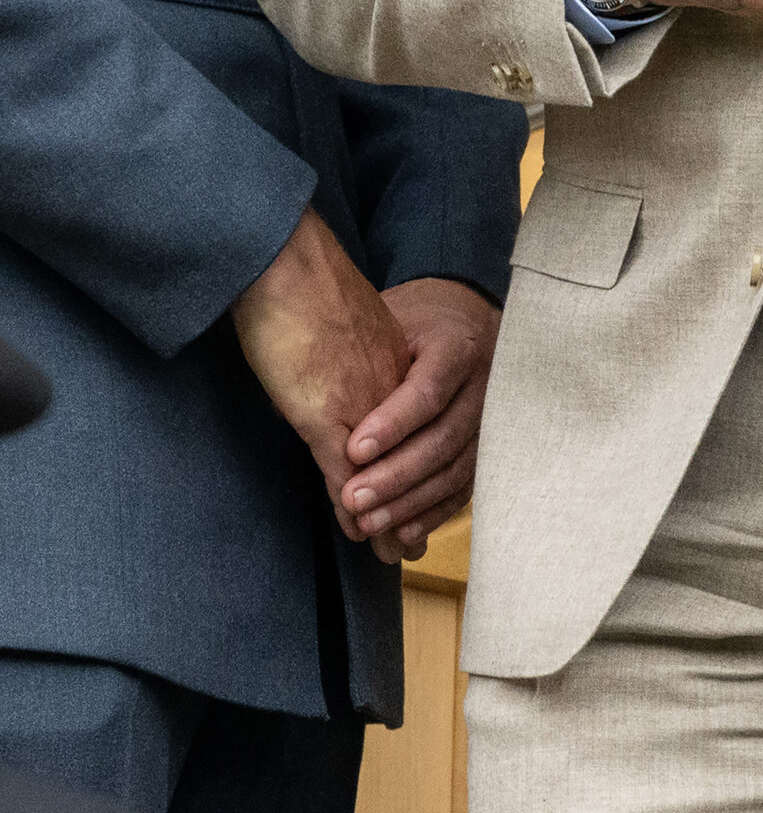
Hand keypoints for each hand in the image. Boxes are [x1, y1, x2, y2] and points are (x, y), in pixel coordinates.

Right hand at [231, 207, 410, 539]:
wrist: (284, 262)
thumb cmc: (304, 285)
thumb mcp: (347, 325)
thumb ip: (357, 355)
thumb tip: (350, 378)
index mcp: (397, 361)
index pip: (424, 427)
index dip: (427, 472)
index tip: (426, 506)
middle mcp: (389, 385)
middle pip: (418, 458)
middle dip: (415, 506)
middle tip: (413, 548)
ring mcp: (360, 402)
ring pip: (387, 473)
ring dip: (388, 516)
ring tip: (391, 551)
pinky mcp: (324, 414)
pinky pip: (343, 472)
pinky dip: (350, 504)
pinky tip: (354, 528)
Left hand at [340, 278, 500, 564]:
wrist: (460, 316)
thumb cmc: (410, 321)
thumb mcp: (387, 321)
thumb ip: (358, 361)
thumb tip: (294, 403)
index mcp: (457, 345)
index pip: (428, 391)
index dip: (392, 425)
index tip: (352, 451)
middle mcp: (482, 383)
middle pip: (443, 439)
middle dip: (396, 475)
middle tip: (353, 501)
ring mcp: (490, 418)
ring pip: (455, 470)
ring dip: (411, 503)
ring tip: (369, 524)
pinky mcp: (486, 447)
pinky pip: (464, 486)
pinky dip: (434, 513)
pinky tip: (404, 532)